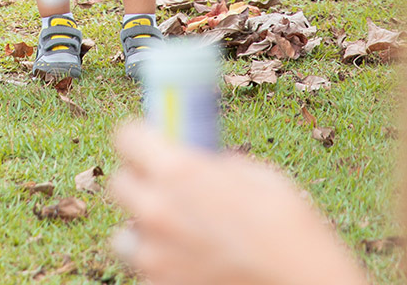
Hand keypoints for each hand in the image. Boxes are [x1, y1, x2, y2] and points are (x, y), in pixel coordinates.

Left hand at [110, 123, 365, 284]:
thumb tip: (200, 164)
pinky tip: (192, 264)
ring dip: (144, 230)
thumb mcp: (254, 174)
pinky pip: (147, 272)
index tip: (148, 140)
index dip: (138, 136)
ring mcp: (155, 260)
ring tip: (178, 234)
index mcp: (179, 173)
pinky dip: (163, 267)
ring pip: (125, 236)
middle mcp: (157, 214)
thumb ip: (213, 166)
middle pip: (118, 185)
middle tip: (165, 186)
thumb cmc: (288, 228)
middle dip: (139, 180)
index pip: (126, 137)